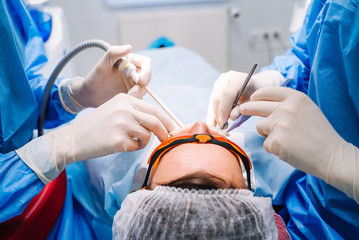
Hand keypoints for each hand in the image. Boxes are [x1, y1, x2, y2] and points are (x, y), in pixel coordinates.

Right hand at [16, 93, 175, 182]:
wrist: (73, 138)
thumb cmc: (96, 126)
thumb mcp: (115, 109)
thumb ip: (134, 111)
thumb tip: (160, 121)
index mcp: (125, 99)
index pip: (153, 109)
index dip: (166, 120)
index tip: (171, 128)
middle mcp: (125, 109)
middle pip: (155, 121)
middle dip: (165, 132)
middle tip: (167, 139)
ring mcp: (122, 124)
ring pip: (147, 135)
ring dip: (144, 142)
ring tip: (131, 142)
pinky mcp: (119, 139)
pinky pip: (137, 146)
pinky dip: (133, 148)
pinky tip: (120, 145)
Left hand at [59, 45, 151, 111]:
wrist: (88, 95)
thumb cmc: (93, 78)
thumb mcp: (101, 65)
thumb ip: (113, 53)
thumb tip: (129, 47)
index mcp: (129, 62)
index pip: (146, 63)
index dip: (147, 71)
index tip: (140, 80)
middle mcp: (133, 72)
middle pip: (147, 77)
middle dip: (141, 87)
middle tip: (131, 94)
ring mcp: (133, 84)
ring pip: (144, 90)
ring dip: (137, 95)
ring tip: (124, 98)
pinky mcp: (132, 95)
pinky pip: (140, 98)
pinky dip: (135, 101)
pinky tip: (124, 101)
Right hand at [206, 70, 283, 127]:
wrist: (254, 85)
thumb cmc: (255, 95)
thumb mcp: (252, 103)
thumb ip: (242, 109)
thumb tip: (231, 117)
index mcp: (238, 79)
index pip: (227, 94)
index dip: (224, 109)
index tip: (223, 122)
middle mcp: (226, 78)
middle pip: (218, 97)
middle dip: (218, 113)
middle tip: (221, 126)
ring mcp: (220, 81)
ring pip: (213, 100)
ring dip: (214, 114)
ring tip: (220, 125)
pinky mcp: (216, 87)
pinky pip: (212, 100)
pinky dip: (214, 111)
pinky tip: (216, 121)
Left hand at [240, 86, 358, 202]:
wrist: (331, 155)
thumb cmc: (320, 135)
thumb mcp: (308, 110)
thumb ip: (289, 106)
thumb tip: (266, 106)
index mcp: (295, 98)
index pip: (269, 91)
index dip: (258, 95)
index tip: (253, 98)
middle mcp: (285, 108)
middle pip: (256, 106)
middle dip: (247, 108)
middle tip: (242, 110)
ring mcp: (278, 124)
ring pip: (259, 126)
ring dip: (267, 134)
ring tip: (287, 140)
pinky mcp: (274, 141)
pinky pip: (265, 143)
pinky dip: (274, 148)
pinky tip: (288, 150)